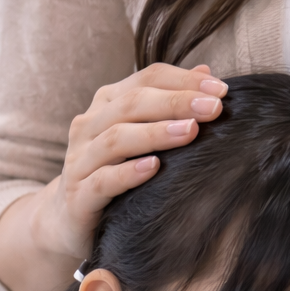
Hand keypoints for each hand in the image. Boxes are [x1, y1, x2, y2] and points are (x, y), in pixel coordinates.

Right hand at [0, 64, 229, 290]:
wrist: (68, 218)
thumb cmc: (113, 171)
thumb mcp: (140, 134)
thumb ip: (168, 103)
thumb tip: (206, 72)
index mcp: (106, 104)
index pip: (146, 79)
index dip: (183, 80)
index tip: (221, 90)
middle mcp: (88, 126)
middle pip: (132, 104)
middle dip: (176, 102)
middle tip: (213, 109)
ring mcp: (79, 160)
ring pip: (116, 139)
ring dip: (156, 133)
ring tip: (191, 132)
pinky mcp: (78, 196)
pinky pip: (103, 180)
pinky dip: (128, 173)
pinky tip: (154, 168)